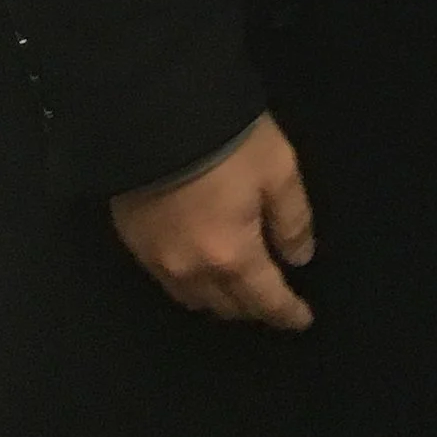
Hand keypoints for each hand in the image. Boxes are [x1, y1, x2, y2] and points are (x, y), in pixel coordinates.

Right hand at [110, 113, 314, 328]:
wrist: (154, 116)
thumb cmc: (228, 141)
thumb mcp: (279, 169)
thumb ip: (293, 219)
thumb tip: (299, 258)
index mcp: (232, 255)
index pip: (265, 299)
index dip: (287, 312)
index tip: (302, 321)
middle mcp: (193, 270)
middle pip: (228, 306)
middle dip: (254, 307)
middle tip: (272, 299)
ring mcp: (157, 261)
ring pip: (195, 301)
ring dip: (220, 301)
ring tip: (237, 289)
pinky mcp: (134, 244)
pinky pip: (167, 283)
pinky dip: (191, 285)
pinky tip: (199, 269)